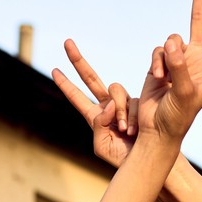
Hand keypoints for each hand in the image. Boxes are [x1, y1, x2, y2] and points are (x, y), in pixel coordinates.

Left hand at [53, 41, 139, 167]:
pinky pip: (132, 102)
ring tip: (123, 132)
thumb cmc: (122, 158)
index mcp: (94, 116)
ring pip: (115, 91)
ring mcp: (123, 102)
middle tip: (67, 42)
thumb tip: (107, 104)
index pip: (77, 97)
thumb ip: (98, 125)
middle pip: (91, 78)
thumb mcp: (101, 146)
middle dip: (78, 60)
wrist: (146, 159)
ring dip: (118, 111)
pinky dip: (131, 117)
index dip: (65, 85)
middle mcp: (107, 105)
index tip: (54, 70)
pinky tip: (133, 131)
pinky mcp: (139, 103)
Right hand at [132, 0, 201, 142]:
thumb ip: (181, 65)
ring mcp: (178, 59)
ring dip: (167, 56)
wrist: (156, 128)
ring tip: (166, 79)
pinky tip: (158, 78)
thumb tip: (173, 42)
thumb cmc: (178, 117)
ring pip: (172, 39)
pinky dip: (157, 62)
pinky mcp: (160, 63)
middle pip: (199, 21)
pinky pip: (159, 50)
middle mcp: (197, 59)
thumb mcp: (186, 93)